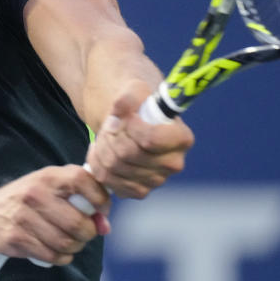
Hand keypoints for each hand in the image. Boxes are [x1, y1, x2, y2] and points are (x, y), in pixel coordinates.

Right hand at [0, 166, 110, 265]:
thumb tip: (105, 225)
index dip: (100, 198)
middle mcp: (35, 193)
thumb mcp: (52, 187)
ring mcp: (23, 216)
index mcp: (49, 176)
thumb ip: (81, 197)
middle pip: (78, 222)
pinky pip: (52, 256)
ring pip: (66, 243)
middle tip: (85, 233)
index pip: (83, 180)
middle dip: (89, 233)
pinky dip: (62, 258)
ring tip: (71, 242)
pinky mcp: (15, 238)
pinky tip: (59, 252)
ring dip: (75, 247)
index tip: (101, 210)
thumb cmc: (31, 199)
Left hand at [85, 79, 194, 198]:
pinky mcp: (138, 190)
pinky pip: (107, 180)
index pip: (150, 139)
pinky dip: (97, 162)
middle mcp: (173, 164)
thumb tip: (118, 110)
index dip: (131, 127)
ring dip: (103, 146)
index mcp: (181, 138)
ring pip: (114, 167)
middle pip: (128, 153)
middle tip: (112, 123)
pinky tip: (102, 149)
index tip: (127, 116)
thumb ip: (128, 97)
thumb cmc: (139, 105)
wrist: (131, 121)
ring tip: (106, 133)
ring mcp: (156, 180)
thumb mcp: (135, 90)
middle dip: (113, 134)